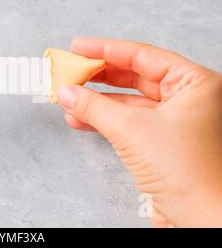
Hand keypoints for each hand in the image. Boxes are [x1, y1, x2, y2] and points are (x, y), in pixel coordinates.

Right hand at [57, 37, 221, 226]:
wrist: (201, 219)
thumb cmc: (186, 172)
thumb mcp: (131, 129)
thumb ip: (94, 106)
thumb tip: (67, 91)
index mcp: (194, 83)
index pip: (142, 56)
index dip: (106, 50)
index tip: (78, 47)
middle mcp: (187, 98)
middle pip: (134, 77)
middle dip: (98, 76)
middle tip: (70, 71)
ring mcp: (174, 120)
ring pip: (127, 102)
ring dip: (96, 101)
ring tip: (68, 96)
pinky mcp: (161, 141)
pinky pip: (127, 122)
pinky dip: (103, 120)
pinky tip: (79, 119)